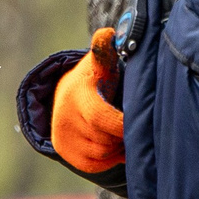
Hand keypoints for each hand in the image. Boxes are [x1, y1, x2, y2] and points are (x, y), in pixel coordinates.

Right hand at [51, 27, 125, 172]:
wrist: (67, 94)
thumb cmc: (96, 78)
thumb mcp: (101, 63)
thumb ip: (105, 50)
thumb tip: (107, 34)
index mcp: (77, 94)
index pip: (100, 117)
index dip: (121, 125)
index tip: (137, 120)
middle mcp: (64, 116)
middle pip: (104, 139)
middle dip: (122, 136)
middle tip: (133, 125)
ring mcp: (62, 135)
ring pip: (101, 153)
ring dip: (117, 147)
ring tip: (123, 133)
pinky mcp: (63, 150)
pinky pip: (92, 164)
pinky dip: (108, 158)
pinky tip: (115, 145)